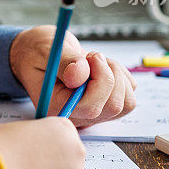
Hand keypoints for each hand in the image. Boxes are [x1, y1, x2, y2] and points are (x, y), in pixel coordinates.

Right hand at [9, 26, 136, 126]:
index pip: (91, 108)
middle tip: (91, 57)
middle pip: (114, 107)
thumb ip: (64, 62)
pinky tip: (100, 67)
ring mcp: (94, 113)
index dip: (100, 81)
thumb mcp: (46, 51)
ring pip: (126, 102)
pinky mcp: (106, 104)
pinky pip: (129, 92)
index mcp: (57, 109)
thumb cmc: (39, 53)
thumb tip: (80, 74)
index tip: (90, 58)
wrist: (40, 54)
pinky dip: (121, 74)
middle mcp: (77, 116)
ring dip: (117, 74)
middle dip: (110, 75)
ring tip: (94, 61)